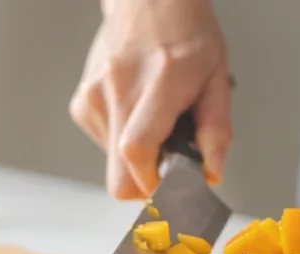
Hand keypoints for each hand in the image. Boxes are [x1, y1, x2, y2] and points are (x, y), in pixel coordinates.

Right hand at [70, 0, 231, 199]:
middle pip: (119, 175)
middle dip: (146, 184)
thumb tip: (211, 173)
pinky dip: (125, 141)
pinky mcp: (82, 102)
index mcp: (159, 82)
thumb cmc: (185, 34)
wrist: (148, 1)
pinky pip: (104, 145)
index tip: (172, 189)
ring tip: (157, 122)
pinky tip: (139, 114)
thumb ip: (216, 130)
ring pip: (113, 164)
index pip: (138, 150)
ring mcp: (94, 95)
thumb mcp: (217, 79)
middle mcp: (118, 89)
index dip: (154, 184)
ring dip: (139, 158)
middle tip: (169, 167)